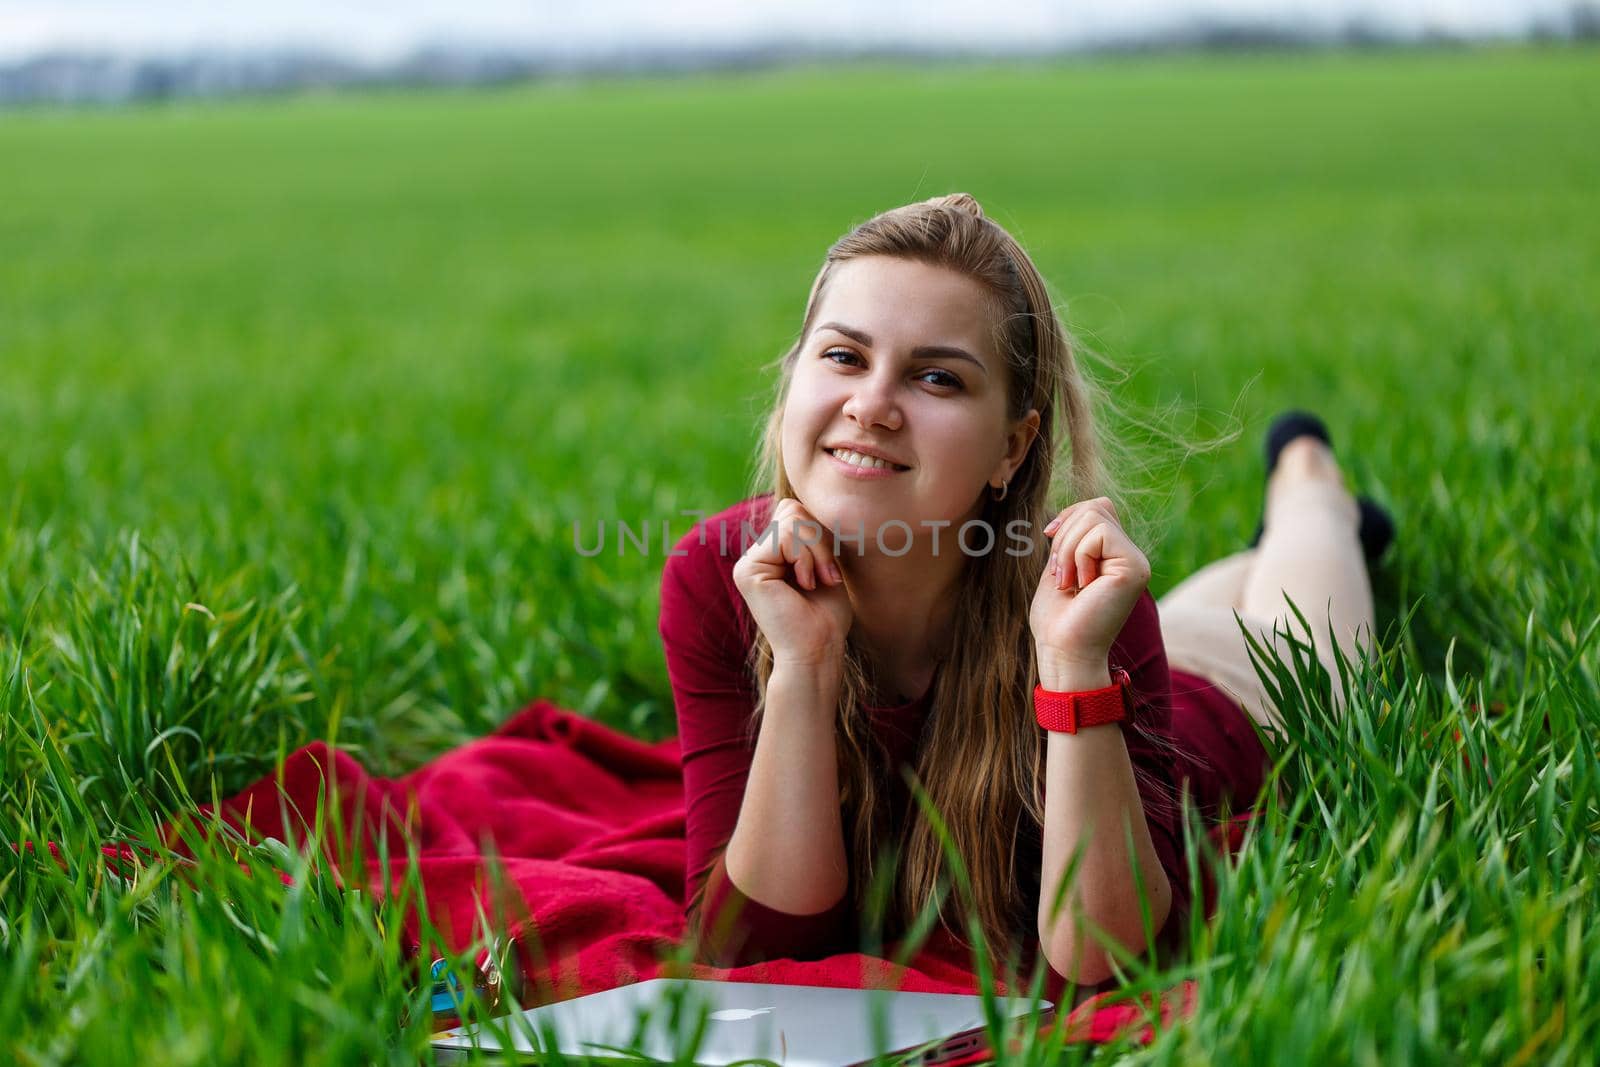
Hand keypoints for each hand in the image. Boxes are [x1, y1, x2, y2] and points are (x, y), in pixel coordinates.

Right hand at [732, 497, 854, 666]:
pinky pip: (784, 538)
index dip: (819, 534)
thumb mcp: (822, 563)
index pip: (793, 512)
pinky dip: (806, 559)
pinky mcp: (747, 570)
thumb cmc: (826, 615)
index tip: (829, 571)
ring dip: (816, 552)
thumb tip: (795, 503)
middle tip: (824, 577)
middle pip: (791, 511)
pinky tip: (803, 585)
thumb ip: (807, 534)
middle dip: (819, 541)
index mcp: (769, 555)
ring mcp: (747, 564)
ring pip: (791, 521)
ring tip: (815, 582)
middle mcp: (753, 558)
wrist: (818, 651)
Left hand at [1029, 497, 1150, 670]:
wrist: (1063, 651)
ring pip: (1095, 516)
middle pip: (1096, 507)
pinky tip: (1082, 585)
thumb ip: (1072, 538)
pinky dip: (1078, 556)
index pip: (1097, 507)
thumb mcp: (1060, 566)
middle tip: (1060, 573)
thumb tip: (1071, 512)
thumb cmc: (1058, 617)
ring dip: (1067, 548)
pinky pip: (1099, 534)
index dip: (1069, 515)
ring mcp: (1136, 562)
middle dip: (1064, 534)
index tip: (1049, 537)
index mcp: (1114, 555)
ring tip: (1068, 582)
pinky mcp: (1136, 568)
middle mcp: (1131, 556)